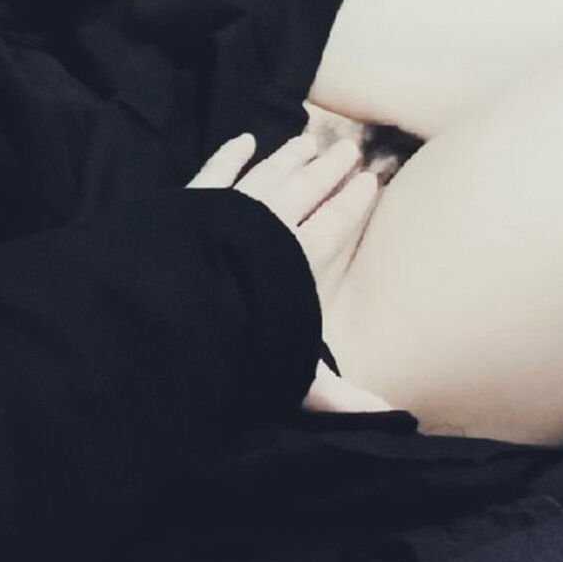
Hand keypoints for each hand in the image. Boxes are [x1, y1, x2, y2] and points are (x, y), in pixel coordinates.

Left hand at [189, 125, 395, 413]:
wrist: (169, 312)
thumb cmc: (236, 345)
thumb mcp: (294, 374)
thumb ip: (338, 395)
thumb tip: (393, 421)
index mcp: (296, 260)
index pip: (334, 223)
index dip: (354, 201)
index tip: (372, 179)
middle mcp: (267, 226)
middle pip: (306, 189)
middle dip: (330, 168)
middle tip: (350, 148)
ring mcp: (228, 208)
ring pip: (268, 174)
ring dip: (290, 157)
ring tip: (309, 140)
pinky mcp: (192, 201)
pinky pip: (216, 170)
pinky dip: (231, 155)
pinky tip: (244, 141)